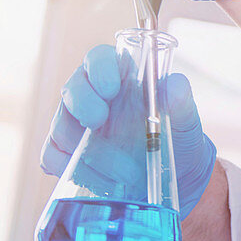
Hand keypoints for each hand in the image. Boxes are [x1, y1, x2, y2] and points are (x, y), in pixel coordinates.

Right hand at [40, 44, 216, 219]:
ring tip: (124, 170)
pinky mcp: (68, 155)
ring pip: (60, 126)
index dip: (99, 68)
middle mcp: (95, 97)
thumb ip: (182, 101)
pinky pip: (52, 156)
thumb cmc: (180, 140)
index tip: (111, 88)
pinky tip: (102, 182)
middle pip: (73, 88)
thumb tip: (174, 83)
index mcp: (122, 78)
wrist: (177, 179)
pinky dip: (72, 169)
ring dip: (86, 148)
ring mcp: (77, 126)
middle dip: (81, 104)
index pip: (99, 58)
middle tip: (98, 122)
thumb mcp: (188, 122)